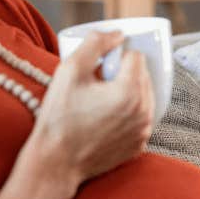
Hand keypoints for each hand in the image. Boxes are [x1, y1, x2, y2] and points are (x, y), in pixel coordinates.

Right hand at [22, 30, 154, 190]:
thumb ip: (95, 43)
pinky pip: (139, 118)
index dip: (116, 57)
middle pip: (142, 76)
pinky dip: (127, 113)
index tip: (98, 68)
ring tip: (99, 102)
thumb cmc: (59, 117)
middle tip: (96, 84)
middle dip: (123, 74)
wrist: (55, 163)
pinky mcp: (138, 146)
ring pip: (144, 97)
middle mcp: (144, 112)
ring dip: (127, 93)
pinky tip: (105, 118)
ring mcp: (143, 131)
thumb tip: (118, 34)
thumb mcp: (69, 70)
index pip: (135, 57)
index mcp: (130, 91)